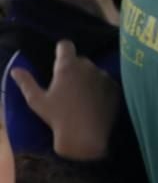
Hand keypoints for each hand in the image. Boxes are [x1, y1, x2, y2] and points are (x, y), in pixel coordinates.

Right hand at [10, 41, 120, 160]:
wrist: (86, 137)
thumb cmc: (58, 118)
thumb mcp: (37, 101)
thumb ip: (26, 82)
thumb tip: (16, 70)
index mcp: (68, 66)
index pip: (66, 45)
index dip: (62, 51)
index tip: (59, 59)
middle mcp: (88, 67)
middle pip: (81, 60)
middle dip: (75, 68)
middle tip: (68, 86)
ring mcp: (104, 77)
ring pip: (95, 71)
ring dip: (89, 78)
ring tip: (83, 97)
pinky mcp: (116, 88)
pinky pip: (107, 82)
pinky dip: (102, 88)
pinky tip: (96, 102)